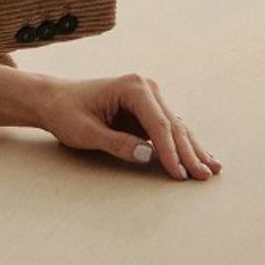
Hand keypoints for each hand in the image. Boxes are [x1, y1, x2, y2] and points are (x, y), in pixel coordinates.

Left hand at [0, 65, 218, 180]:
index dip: (170, 151)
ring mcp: (150, 98)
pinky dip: (183, 146)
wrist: (53, 99)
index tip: (179, 173)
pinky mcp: (147, 111)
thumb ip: (116, 143)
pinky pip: (169, 130)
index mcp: (133, 88)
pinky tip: (200, 158)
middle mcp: (147, 88)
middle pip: (174, 125)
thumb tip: (147, 155)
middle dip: (189, 153)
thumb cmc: (66, 112)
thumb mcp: (86, 131)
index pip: (159, 124)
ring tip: (211, 169)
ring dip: (193, 150)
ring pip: (177, 128)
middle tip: (203, 176)